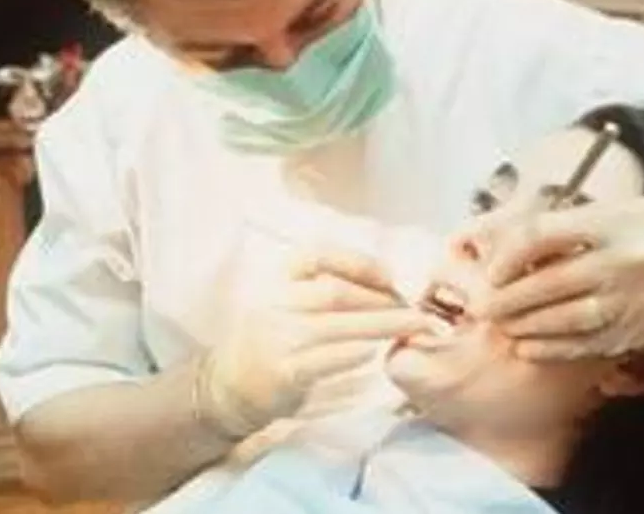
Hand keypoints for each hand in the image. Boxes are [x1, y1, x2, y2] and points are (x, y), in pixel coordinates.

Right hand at [204, 248, 436, 433]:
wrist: (228, 388)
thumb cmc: (271, 342)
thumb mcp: (286, 304)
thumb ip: (322, 289)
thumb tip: (385, 283)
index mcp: (278, 282)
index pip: (317, 256)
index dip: (357, 261)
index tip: (389, 274)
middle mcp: (276, 304)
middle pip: (336, 291)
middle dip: (382, 298)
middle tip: (415, 307)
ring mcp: (278, 339)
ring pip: (338, 324)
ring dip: (383, 324)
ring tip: (414, 326)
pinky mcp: (284, 372)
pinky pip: (327, 359)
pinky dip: (357, 353)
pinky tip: (378, 352)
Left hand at [452, 197, 643, 360]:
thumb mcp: (623, 211)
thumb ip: (573, 226)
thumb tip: (514, 245)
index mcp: (615, 223)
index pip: (544, 235)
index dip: (509, 254)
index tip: (492, 268)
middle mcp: (623, 262)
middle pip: (549, 282)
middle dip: (507, 297)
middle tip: (481, 305)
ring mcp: (633, 301)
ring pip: (564, 318)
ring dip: (524, 325)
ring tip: (500, 324)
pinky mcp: (639, 331)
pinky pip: (586, 344)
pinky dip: (552, 348)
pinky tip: (528, 345)